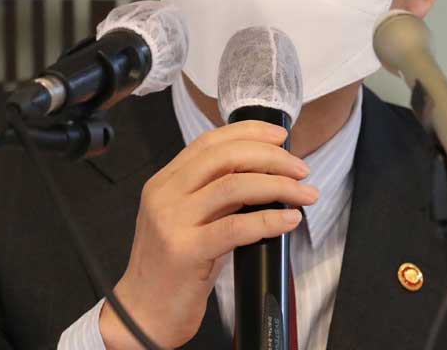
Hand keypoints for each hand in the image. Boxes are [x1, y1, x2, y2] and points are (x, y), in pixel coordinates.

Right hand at [98, 120, 317, 348]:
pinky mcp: (186, 251)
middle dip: (271, 157)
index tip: (280, 136)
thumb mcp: (188, 222)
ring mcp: (173, 222)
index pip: (208, 142)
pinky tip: (289, 220)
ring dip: (278, 185)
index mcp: (164, 182)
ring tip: (304, 194)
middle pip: (225, 157)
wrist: (142, 313)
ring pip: (234, 186)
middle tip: (301, 169)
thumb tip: (262, 177)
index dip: (248, 133)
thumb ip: (213, 196)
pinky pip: (236, 227)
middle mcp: (165, 195)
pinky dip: (269, 219)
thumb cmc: (172, 270)